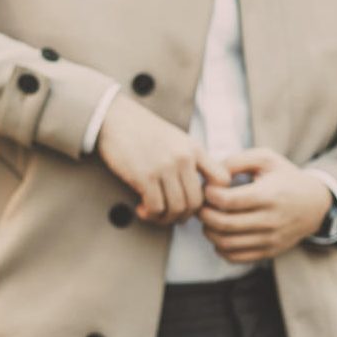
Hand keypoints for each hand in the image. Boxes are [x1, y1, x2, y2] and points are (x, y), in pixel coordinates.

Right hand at [96, 95, 230, 224]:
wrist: (115, 118)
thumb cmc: (143, 131)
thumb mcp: (176, 138)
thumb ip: (191, 158)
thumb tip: (199, 188)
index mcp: (194, 148)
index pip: (222, 179)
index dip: (213, 196)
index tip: (195, 200)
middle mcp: (183, 158)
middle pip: (197, 202)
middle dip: (184, 215)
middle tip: (171, 215)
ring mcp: (165, 167)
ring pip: (177, 208)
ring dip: (165, 218)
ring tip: (154, 213)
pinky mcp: (145, 176)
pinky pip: (156, 207)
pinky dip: (150, 214)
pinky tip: (142, 209)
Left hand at [199, 148, 332, 262]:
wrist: (315, 204)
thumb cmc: (286, 178)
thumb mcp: (266, 158)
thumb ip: (237, 160)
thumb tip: (213, 174)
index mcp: (268, 195)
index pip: (228, 201)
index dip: (210, 195)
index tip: (207, 189)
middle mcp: (270, 220)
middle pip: (224, 224)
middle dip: (204, 214)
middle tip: (201, 205)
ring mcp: (270, 239)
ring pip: (227, 244)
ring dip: (209, 232)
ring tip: (208, 219)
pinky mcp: (269, 252)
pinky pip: (236, 257)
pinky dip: (220, 248)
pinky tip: (220, 234)